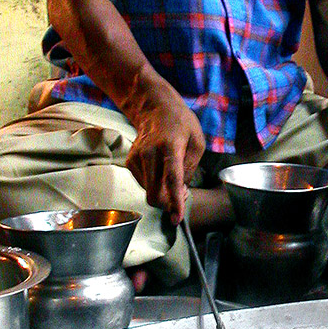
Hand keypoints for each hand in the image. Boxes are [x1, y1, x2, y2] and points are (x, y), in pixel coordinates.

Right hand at [125, 89, 205, 223]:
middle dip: (167, 204)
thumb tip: (179, 190)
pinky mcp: (130, 161)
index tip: (176, 218)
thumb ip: (190, 168)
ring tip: (172, 177)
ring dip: (162, 192)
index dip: (174, 201)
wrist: (156, 110)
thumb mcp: (197, 142)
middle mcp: (150, 152)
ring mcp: (137, 157)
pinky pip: (143, 184)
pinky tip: (160, 171)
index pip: (171, 179)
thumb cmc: (181, 125)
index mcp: (170, 147)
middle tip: (181, 198)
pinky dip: (153, 184)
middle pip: (154, 192)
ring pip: (148, 191)